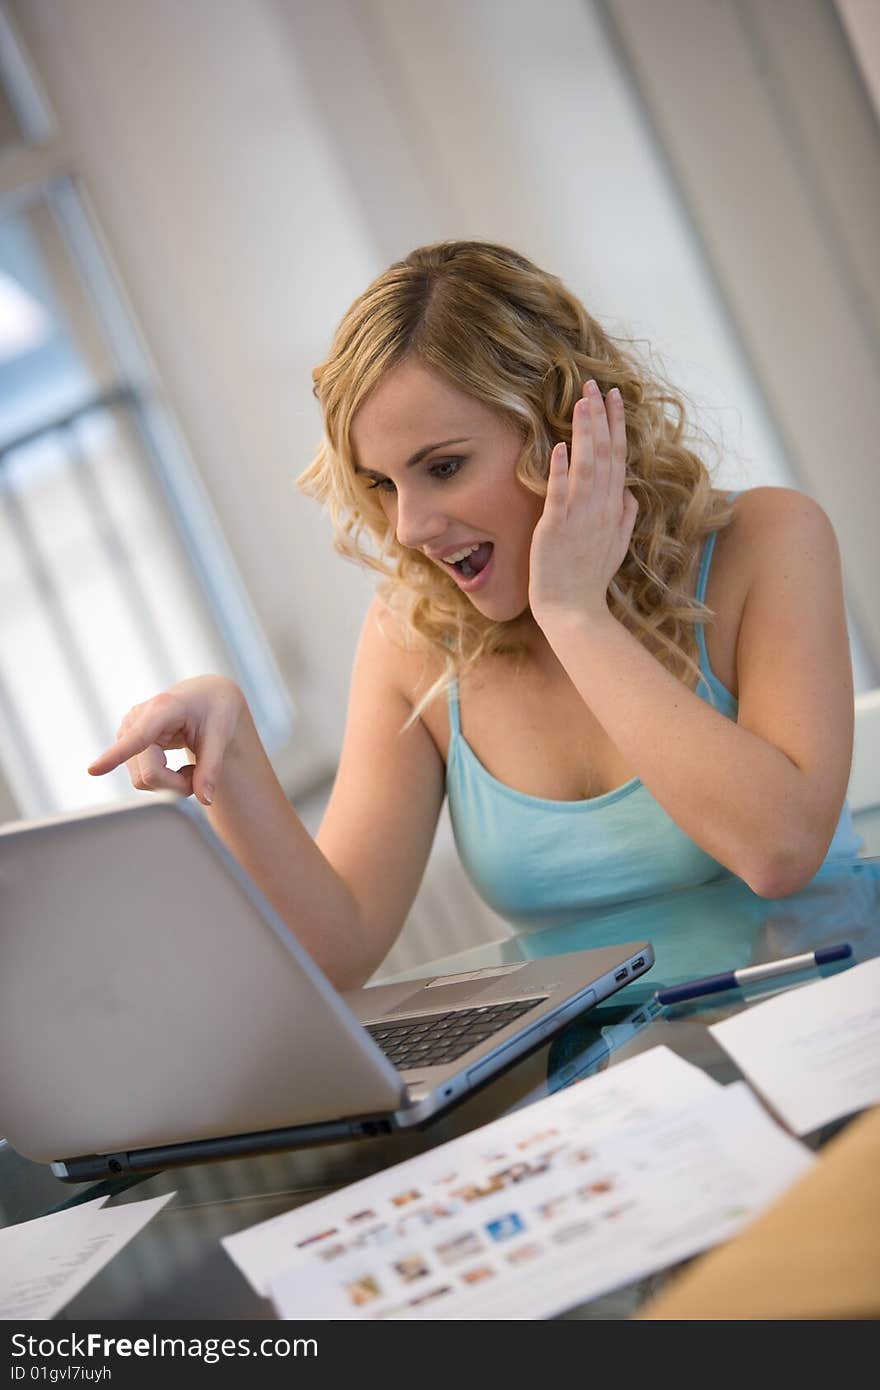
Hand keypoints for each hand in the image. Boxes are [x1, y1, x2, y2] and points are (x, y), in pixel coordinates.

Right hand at [87, 675, 246, 805]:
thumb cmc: (215, 709)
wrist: (205, 697)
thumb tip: (205, 800)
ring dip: (171, 784)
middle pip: (149, 775)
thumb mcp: (221, 735)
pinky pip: (141, 777)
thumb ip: (212, 768)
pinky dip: (164, 780)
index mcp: (162, 709)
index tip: (92, 770)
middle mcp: (137, 719)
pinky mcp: (127, 744)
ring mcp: (127, 732)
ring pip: (142, 780)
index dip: (115, 756)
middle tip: (201, 775)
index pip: (138, 738)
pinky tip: (177, 766)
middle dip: (177, 785)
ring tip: (191, 767)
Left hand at [528, 379, 636, 632]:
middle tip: (594, 385)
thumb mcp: (616, 545)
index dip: (616, 425)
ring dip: (585, 433)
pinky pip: (560, 494)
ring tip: (582, 402)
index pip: (617, 457)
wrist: (574, 610)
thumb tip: (629, 491)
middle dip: (600, 417)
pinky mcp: (556, 529)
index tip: (613, 397)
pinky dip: (562, 470)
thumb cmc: (590, 579)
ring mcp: (579, 517)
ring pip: (586, 466)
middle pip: (604, 454)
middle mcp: (600, 507)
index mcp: (613, 508)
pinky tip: (561, 446)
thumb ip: (625, 515)